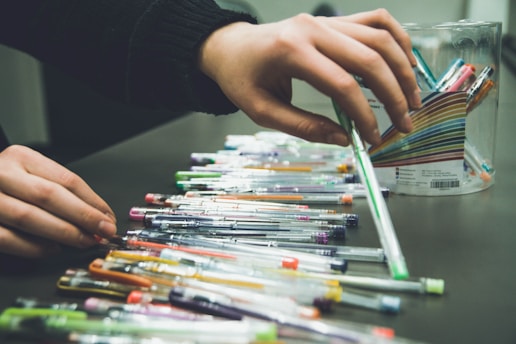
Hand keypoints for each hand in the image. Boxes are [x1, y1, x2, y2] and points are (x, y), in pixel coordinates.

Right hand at [0, 145, 116, 257]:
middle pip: (49, 196)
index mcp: (21, 157)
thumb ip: (58, 190)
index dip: (93, 201)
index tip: (109, 218)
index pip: (66, 179)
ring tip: (85, 241)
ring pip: (28, 217)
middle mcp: (1, 174)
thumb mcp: (31, 174)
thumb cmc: (8, 183)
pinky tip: (53, 249)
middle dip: (83, 217)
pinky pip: (7, 238)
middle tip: (104, 232)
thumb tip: (98, 216)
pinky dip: (32, 247)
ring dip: (63, 233)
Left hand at [199, 8, 420, 145]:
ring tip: (413, 98)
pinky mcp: (333, 20)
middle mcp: (313, 29)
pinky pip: (375, 20)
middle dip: (394, 94)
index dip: (364, 115)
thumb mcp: (262, 110)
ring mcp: (326, 20)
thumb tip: (343, 140)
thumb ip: (302, 126)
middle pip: (370, 58)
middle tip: (404, 123)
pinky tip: (405, 62)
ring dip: (402, 69)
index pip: (342, 85)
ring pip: (379, 37)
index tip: (372, 139)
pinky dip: (397, 38)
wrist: (232, 47)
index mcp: (291, 52)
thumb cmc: (242, 78)